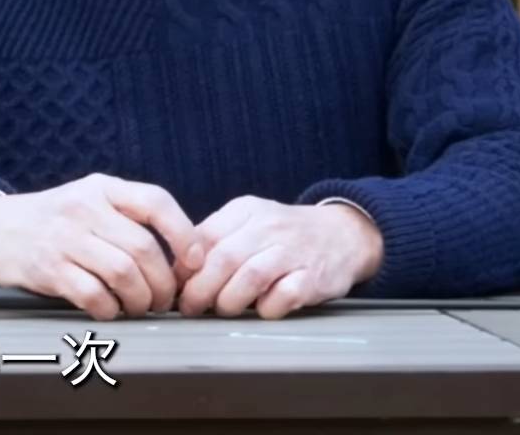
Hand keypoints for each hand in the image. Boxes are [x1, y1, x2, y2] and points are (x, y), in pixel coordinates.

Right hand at [0, 172, 198, 320]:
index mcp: (101, 187)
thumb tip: (182, 255)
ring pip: (123, 273)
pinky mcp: (48, 268)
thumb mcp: (88, 199)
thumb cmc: (50, 220)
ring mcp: (64, 238)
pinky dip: (110, 310)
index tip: (194, 261)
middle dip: (163, 282)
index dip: (184, 233)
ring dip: (140, 299)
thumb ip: (127, 217)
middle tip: (164, 299)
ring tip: (140, 307)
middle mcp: (83, 208)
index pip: (155, 202)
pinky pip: (93, 295)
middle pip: (143, 248)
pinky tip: (109, 312)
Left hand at [175, 197, 382, 318]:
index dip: (185, 266)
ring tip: (223, 310)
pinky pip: (283, 297)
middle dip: (201, 290)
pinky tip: (262, 309)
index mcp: (246, 210)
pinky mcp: (314, 278)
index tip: (177, 286)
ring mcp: (293, 252)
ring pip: (250, 277)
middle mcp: (269, 226)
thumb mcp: (249, 222)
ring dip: (229, 301)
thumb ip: (215, 240)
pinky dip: (267, 308)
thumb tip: (176, 271)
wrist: (343, 234)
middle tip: (192, 308)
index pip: (204, 236)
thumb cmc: (284, 235)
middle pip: (224, 258)